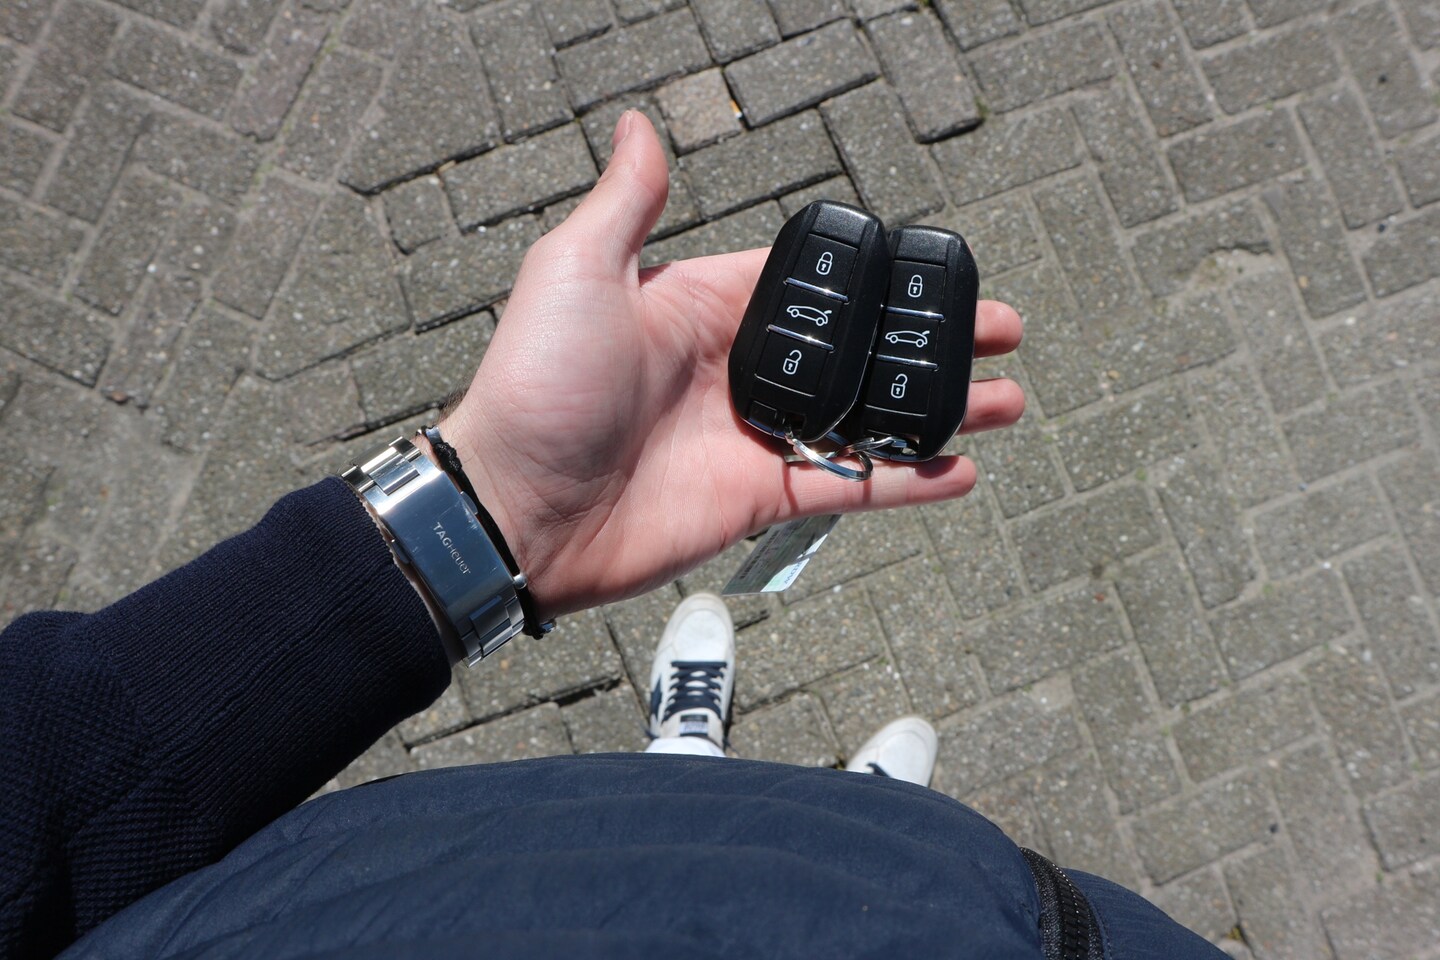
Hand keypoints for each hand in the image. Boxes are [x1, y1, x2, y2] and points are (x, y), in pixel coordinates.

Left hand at [440, 112, 1024, 618]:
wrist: (513, 510)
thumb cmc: (533, 387)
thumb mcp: (575, 272)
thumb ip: (626, 204)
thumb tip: (639, 125)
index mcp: (704, 306)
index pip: (811, 285)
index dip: (877, 278)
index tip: (936, 269)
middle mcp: (737, 371)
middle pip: (857, 352)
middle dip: (929, 341)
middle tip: (1002, 331)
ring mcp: (753, 439)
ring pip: (867, 420)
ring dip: (936, 410)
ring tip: (1007, 400)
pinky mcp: (758, 499)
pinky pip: (848, 486)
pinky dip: (906, 481)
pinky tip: (961, 470)